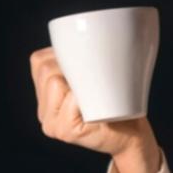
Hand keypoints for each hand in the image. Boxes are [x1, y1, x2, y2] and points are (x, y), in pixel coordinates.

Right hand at [29, 47, 157, 164]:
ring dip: (80, 80)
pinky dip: (83, 97)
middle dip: (72, 65)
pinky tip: (95, 106)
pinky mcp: (66, 133)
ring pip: (55, 82)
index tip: (86, 64)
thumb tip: (79, 35)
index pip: (39, 61)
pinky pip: (70, 100)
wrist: (133, 136)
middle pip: (46, 70)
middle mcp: (44, 114)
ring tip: (97, 94)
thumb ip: (78, 64)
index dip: (62, 54)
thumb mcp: (92, 79)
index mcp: (44, 99)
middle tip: (97, 79)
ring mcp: (52, 125)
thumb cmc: (117, 103)